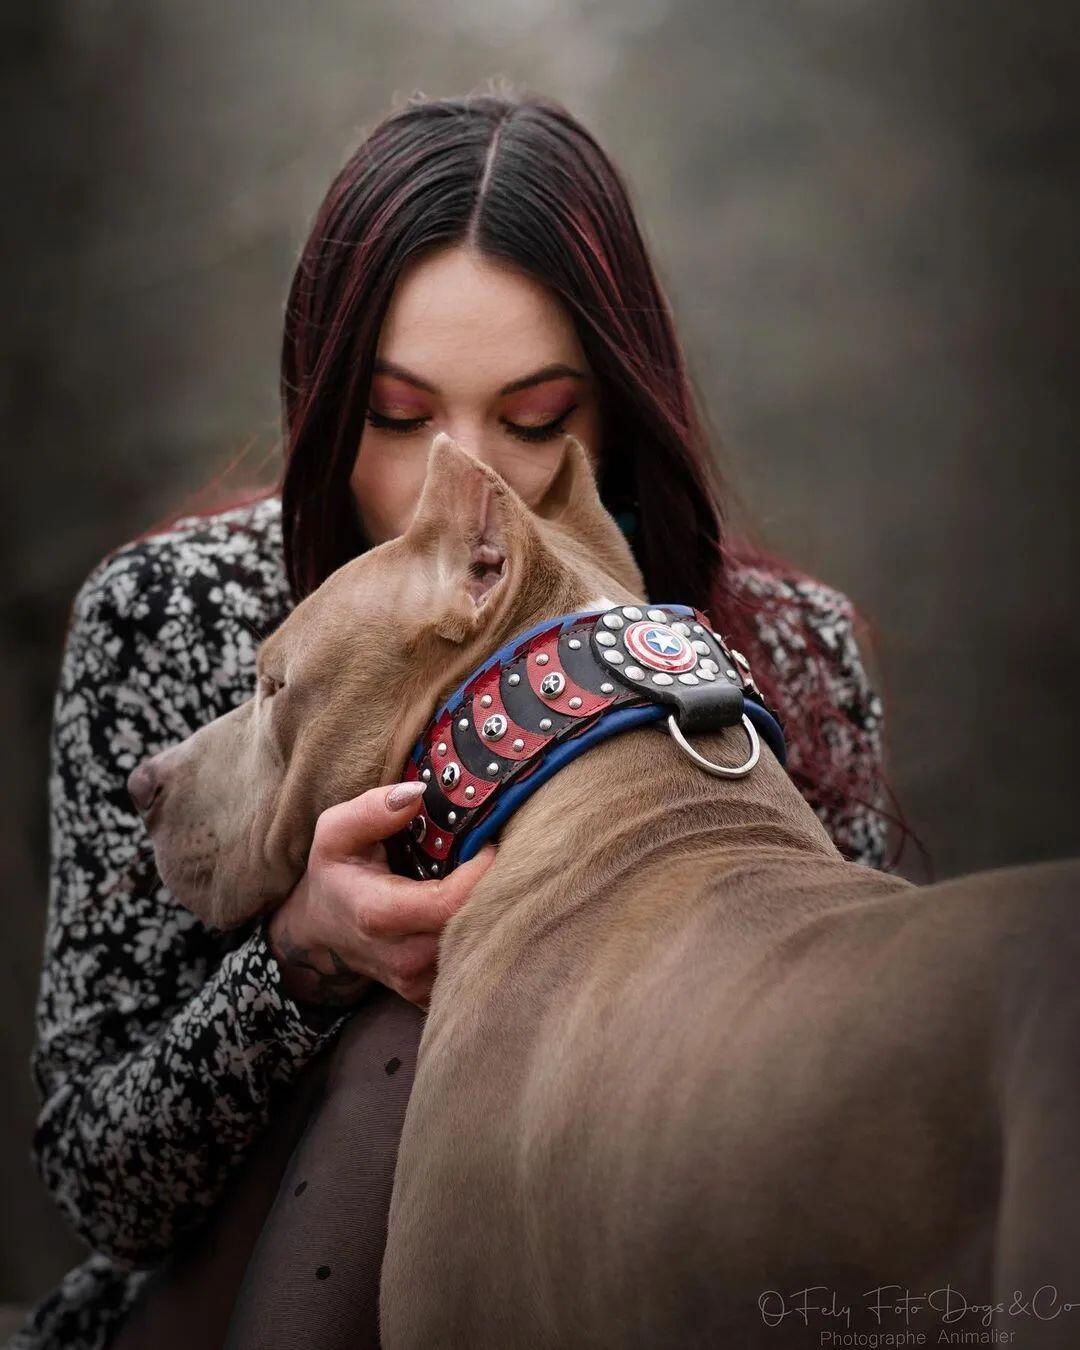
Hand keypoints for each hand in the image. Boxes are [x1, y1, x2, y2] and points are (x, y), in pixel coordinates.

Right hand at [267, 781, 496, 1009]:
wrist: (322, 932)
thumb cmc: (335, 875)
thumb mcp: (335, 832)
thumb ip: (372, 810)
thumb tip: (417, 794)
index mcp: (379, 915)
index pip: (450, 903)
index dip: (481, 872)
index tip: (490, 843)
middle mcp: (404, 958)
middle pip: (473, 927)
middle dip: (496, 891)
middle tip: (507, 859)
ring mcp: (420, 982)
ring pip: (479, 948)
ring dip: (493, 912)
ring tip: (493, 882)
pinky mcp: (432, 994)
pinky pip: (474, 965)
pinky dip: (484, 936)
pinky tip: (479, 910)